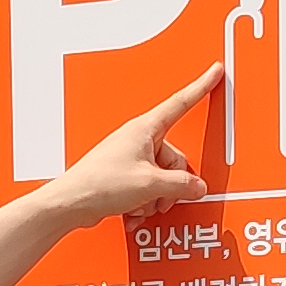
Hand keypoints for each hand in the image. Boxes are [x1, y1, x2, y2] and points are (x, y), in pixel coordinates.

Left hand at [38, 67, 214, 231]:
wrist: (71, 203)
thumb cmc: (99, 184)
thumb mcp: (150, 184)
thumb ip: (181, 184)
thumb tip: (196, 187)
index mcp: (145, 129)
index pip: (181, 103)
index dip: (200, 88)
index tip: (214, 73)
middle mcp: (138, 139)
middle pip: (174, 159)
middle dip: (171, 185)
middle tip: (161, 198)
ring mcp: (130, 158)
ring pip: (161, 178)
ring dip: (155, 198)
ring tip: (140, 206)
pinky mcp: (123, 176)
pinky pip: (146, 188)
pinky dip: (142, 203)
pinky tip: (132, 212)